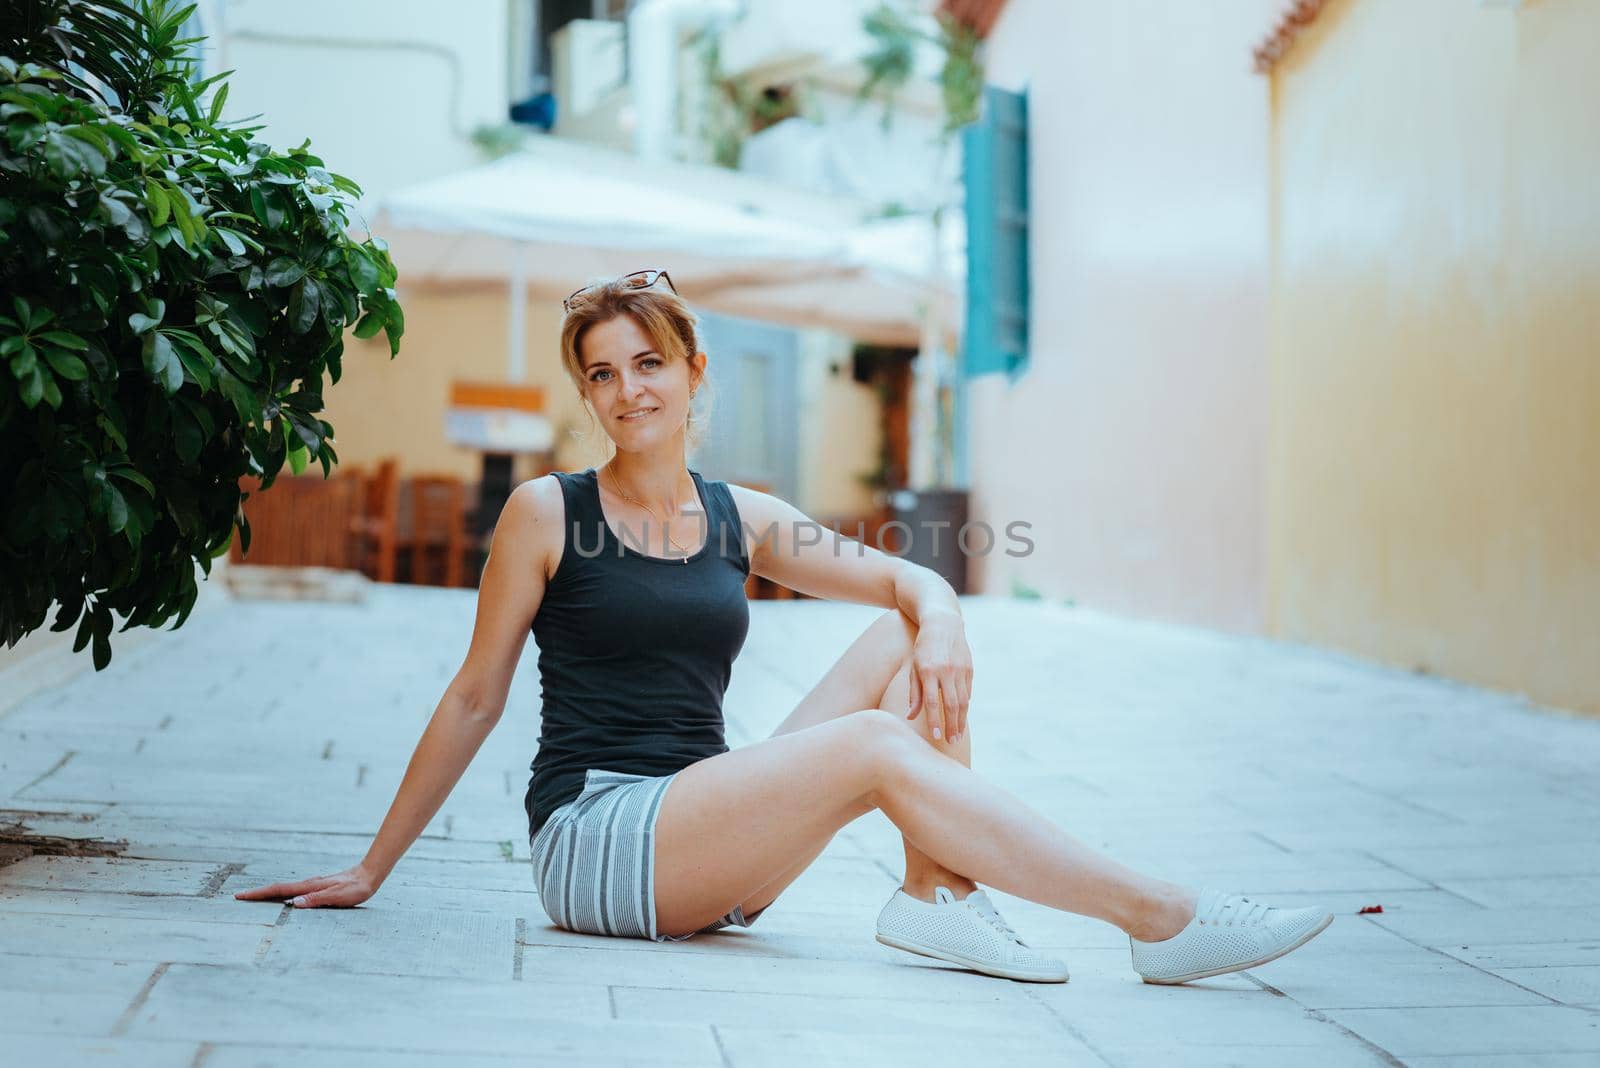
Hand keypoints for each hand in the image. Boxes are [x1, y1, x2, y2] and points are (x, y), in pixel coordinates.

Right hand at [233, 864, 378, 908]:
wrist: (368, 875)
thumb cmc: (355, 888)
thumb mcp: (338, 896)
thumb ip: (317, 899)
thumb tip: (293, 903)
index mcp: (309, 887)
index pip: (279, 891)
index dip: (259, 894)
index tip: (241, 896)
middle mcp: (307, 885)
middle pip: (277, 889)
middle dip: (257, 894)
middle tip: (239, 897)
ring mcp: (311, 885)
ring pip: (284, 890)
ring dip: (268, 894)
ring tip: (253, 899)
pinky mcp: (317, 888)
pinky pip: (293, 891)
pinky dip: (281, 894)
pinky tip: (281, 899)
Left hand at [905, 613, 973, 744]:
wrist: (942, 623)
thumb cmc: (923, 649)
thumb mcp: (914, 668)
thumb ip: (914, 693)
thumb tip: (910, 717)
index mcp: (929, 671)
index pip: (933, 702)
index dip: (934, 721)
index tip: (935, 736)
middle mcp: (946, 671)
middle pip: (951, 704)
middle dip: (952, 725)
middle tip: (951, 742)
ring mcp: (960, 669)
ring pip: (963, 700)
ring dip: (961, 719)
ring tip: (957, 735)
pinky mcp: (969, 668)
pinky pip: (968, 691)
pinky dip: (965, 705)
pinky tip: (962, 717)